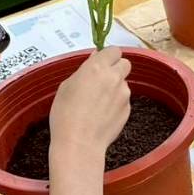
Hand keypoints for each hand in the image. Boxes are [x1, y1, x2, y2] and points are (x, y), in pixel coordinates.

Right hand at [49, 47, 130, 161]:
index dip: (107, 56)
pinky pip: (124, 100)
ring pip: (124, 83)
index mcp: (97, 67)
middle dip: (116, 68)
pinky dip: (116, 104)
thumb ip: (84, 70)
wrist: (79, 144)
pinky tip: (102, 114)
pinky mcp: (128, 110)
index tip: (100, 63)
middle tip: (102, 79)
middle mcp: (114, 77)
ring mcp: (124, 94)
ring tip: (98, 103)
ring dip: (115, 87)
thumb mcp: (66, 86)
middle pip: (125, 63)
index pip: (113, 50)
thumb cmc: (65, 115)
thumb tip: (94, 61)